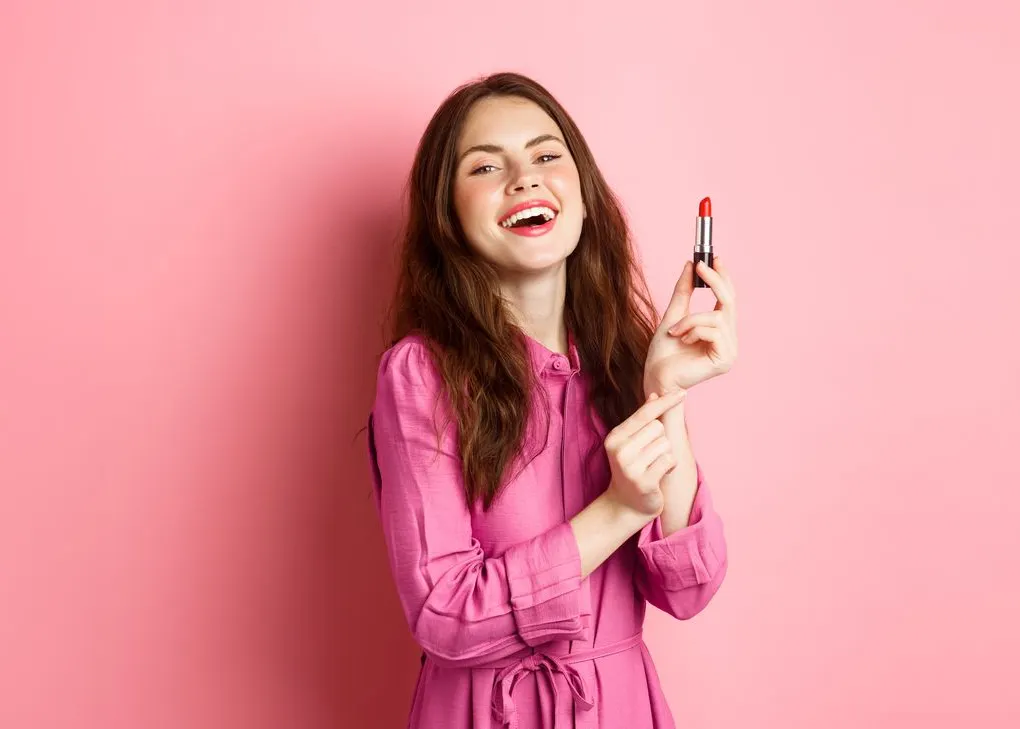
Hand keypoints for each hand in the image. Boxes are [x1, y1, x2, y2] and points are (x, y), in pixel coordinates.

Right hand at [603, 389, 685, 518]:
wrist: (625, 504)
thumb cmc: (633, 469)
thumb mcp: (632, 443)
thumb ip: (642, 420)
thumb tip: (654, 394)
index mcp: (615, 436)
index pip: (644, 413)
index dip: (665, 401)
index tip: (682, 392)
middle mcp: (620, 449)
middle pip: (658, 427)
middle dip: (661, 440)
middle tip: (649, 456)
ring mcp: (630, 466)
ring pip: (665, 444)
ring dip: (665, 455)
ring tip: (652, 467)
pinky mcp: (643, 481)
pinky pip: (669, 460)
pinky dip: (669, 467)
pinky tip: (658, 476)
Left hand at [643, 255, 737, 395]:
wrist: (655, 377)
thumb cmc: (663, 352)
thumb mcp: (673, 315)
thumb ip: (684, 292)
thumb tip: (690, 265)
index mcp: (720, 331)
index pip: (728, 300)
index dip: (723, 278)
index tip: (714, 258)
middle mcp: (729, 340)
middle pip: (729, 302)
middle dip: (715, 281)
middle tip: (699, 266)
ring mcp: (730, 351)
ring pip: (716, 316)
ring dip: (690, 320)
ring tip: (675, 332)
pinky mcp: (725, 359)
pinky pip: (712, 330)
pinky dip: (693, 330)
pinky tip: (683, 341)